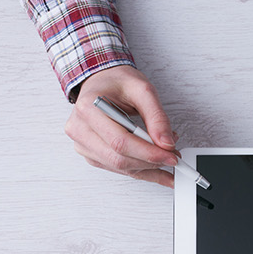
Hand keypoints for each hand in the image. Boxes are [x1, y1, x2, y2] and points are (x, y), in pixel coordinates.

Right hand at [65, 66, 178, 187]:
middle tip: (172, 156)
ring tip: (166, 158)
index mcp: (88, 108)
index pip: (120, 141)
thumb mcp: (142, 90)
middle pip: (119, 159)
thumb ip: (157, 117)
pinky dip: (140, 170)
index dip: (148, 153)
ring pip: (119, 168)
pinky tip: (156, 169)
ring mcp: (83, 144)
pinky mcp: (91, 154)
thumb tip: (166, 143)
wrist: (102, 83)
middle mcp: (80, 129)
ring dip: (147, 167)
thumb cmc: (116, 83)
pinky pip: (117, 169)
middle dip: (150, 161)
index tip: (170, 154)